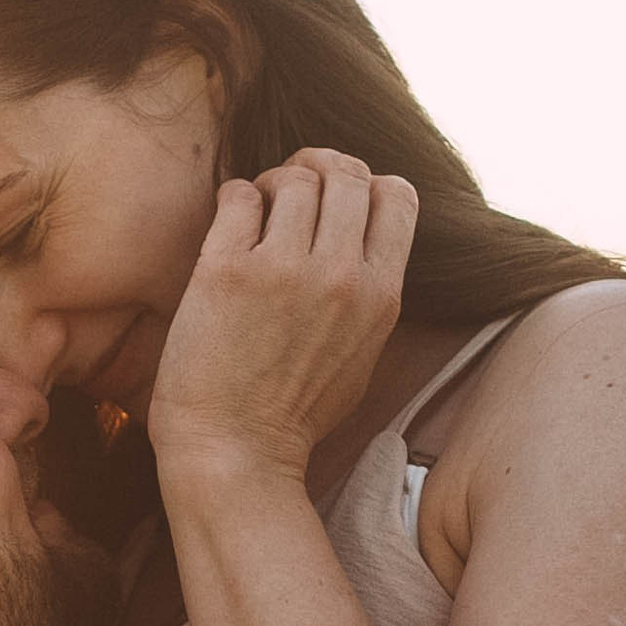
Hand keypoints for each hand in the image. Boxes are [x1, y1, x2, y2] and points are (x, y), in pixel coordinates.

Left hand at [147, 149, 418, 492]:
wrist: (235, 453)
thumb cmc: (294, 413)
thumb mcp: (362, 353)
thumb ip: (371, 293)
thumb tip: (365, 235)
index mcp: (381, 296)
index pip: (398, 193)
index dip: (366, 183)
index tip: (336, 203)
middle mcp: (340, 276)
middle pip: (347, 174)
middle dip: (317, 172)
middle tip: (288, 195)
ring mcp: (283, 271)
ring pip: (295, 177)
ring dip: (274, 183)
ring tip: (257, 212)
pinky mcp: (227, 271)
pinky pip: (239, 195)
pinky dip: (234, 197)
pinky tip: (228, 223)